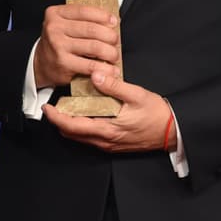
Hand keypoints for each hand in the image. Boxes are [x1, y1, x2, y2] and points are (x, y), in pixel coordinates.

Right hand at [32, 3, 118, 88]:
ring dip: (110, 52)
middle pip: (92, 29)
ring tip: (113, 55)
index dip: (103, 15)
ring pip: (94, 46)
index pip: (84, 11)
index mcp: (55, 14)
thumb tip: (109, 21)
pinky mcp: (63, 63)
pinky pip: (90, 65)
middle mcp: (55, 28)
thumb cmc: (56, 42)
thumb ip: (81, 19)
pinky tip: (110, 70)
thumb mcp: (63, 24)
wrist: (40, 64)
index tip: (113, 21)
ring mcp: (58, 45)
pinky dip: (105, 68)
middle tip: (115, 41)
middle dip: (110, 36)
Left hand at [42, 71, 171, 153]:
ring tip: (67, 107)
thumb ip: (115, 85)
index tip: (47, 107)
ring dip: (70, 124)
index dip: (56, 118)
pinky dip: (81, 127)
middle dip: (59, 121)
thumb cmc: (156, 114)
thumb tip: (95, 75)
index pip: (72, 127)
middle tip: (54, 105)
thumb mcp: (137, 95)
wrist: (173, 131)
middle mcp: (104, 141)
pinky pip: (90, 138)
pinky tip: (85, 113)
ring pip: (80, 137)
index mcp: (107, 130)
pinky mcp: (113, 145)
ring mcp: (108, 145)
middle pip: (71, 135)